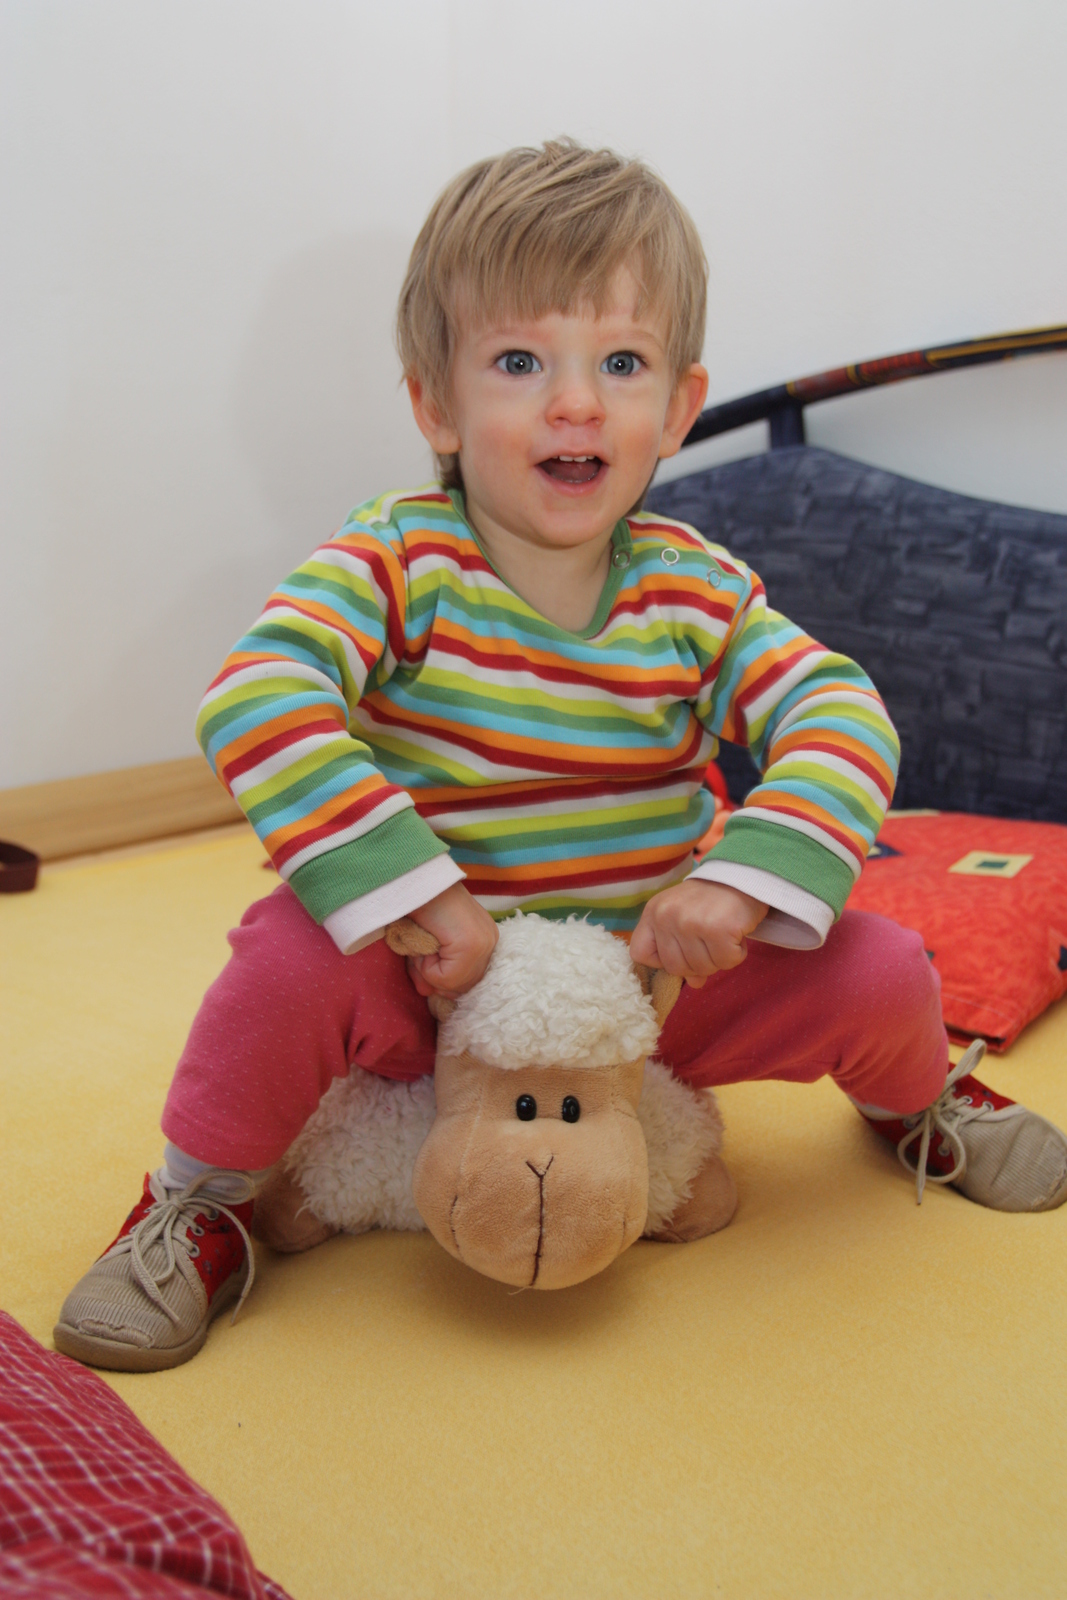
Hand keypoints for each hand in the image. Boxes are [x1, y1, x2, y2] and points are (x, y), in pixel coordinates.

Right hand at [404, 883, 498, 997]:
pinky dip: (426, 965)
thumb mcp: (426, 944)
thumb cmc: (419, 906)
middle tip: (423, 951)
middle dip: (437, 977)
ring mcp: (484, 943)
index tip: (427, 959)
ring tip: (425, 942)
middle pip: (463, 987)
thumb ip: (430, 971)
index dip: (444, 979)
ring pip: (453, 985)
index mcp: (485, 938)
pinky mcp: (471, 946)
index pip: (469, 981)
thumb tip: (427, 994)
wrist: (414, 881)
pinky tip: (426, 941)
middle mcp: (491, 941)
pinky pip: (445, 978)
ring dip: (430, 969)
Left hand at [629, 880, 767, 987]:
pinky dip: (737, 954)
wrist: (741, 874)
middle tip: (711, 943)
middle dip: (697, 964)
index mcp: (653, 912)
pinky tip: (736, 935)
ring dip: (719, 959)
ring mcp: (691, 923)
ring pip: (703, 968)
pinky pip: (727, 961)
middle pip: (675, 968)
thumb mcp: (684, 918)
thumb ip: (681, 951)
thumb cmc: (710, 900)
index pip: (640, 954)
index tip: (680, 951)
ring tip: (724, 935)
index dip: (661, 961)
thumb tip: (694, 983)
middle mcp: (667, 916)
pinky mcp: (718, 929)